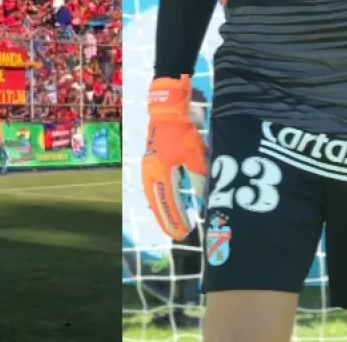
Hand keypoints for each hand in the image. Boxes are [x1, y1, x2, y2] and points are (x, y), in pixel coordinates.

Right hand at [141, 75, 207, 239]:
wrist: (166, 113)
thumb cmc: (183, 133)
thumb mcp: (195, 156)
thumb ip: (197, 179)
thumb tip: (199, 199)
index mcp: (162, 172)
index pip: (169, 201)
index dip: (177, 218)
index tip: (184, 232)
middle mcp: (150, 172)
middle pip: (157, 202)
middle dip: (166, 219)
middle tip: (176, 234)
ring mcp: (147, 168)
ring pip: (152, 196)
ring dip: (161, 211)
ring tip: (168, 224)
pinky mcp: (148, 164)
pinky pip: (151, 188)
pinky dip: (157, 200)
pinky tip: (162, 205)